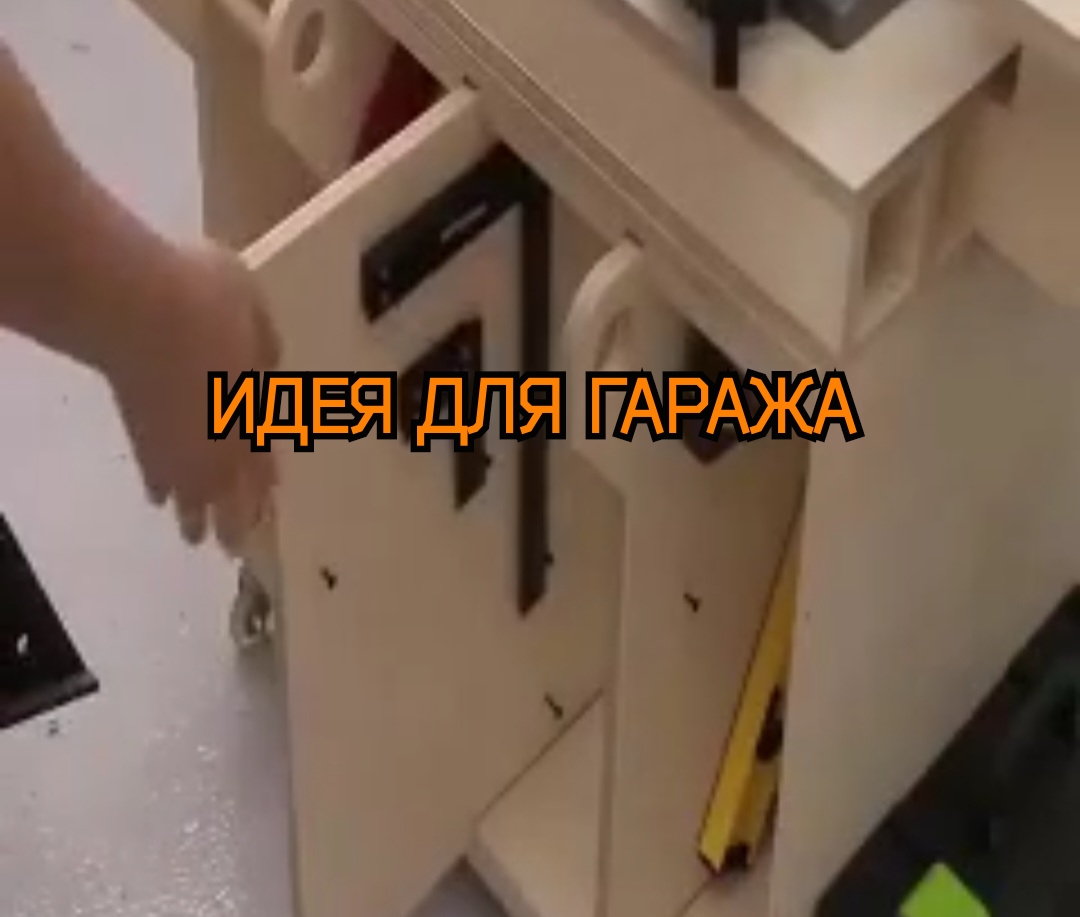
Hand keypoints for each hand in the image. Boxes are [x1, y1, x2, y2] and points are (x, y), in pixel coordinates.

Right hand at [105, 242, 279, 551]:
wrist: (136, 306)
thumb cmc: (206, 299)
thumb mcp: (256, 311)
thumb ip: (265, 346)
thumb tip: (269, 370)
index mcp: (256, 414)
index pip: (265, 460)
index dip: (267, 487)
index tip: (271, 507)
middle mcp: (220, 439)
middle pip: (232, 493)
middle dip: (237, 522)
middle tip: (236, 549)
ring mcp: (176, 441)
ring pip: (192, 493)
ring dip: (198, 518)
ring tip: (197, 538)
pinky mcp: (138, 433)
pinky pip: (155, 473)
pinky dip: (161, 489)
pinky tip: (160, 499)